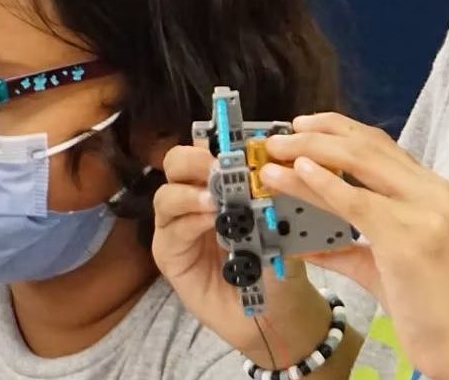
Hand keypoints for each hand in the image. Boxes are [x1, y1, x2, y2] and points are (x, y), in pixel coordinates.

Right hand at [151, 145, 331, 364]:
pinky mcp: (170, 253)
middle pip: (177, 162)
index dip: (216, 137)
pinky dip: (189, 222)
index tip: (233, 139)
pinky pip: (171, 230)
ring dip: (191, 193)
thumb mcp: (281, 220)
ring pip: (167, 194)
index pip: (208, 146)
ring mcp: (180, 224)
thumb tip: (270, 162)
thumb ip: (269, 194)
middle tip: (217, 168)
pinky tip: (209, 222)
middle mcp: (195, 197)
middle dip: (194, 159)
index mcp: (222, 181)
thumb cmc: (279, 259)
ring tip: (215, 201)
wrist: (275, 310)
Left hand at [261, 114, 448, 379]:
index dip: (336, 129)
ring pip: (358, 163)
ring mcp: (422, 209)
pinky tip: (298, 173)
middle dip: (316, 134)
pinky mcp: (408, 235)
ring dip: (309, 151)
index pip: (378, 144)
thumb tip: (303, 242)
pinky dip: (324, 184)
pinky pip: (357, 201)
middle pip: (365, 144)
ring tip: (275, 152)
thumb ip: (345, 246)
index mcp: (427, 188)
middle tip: (277, 137)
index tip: (302, 127)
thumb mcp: (381, 263)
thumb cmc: (425, 302)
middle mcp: (429, 189)